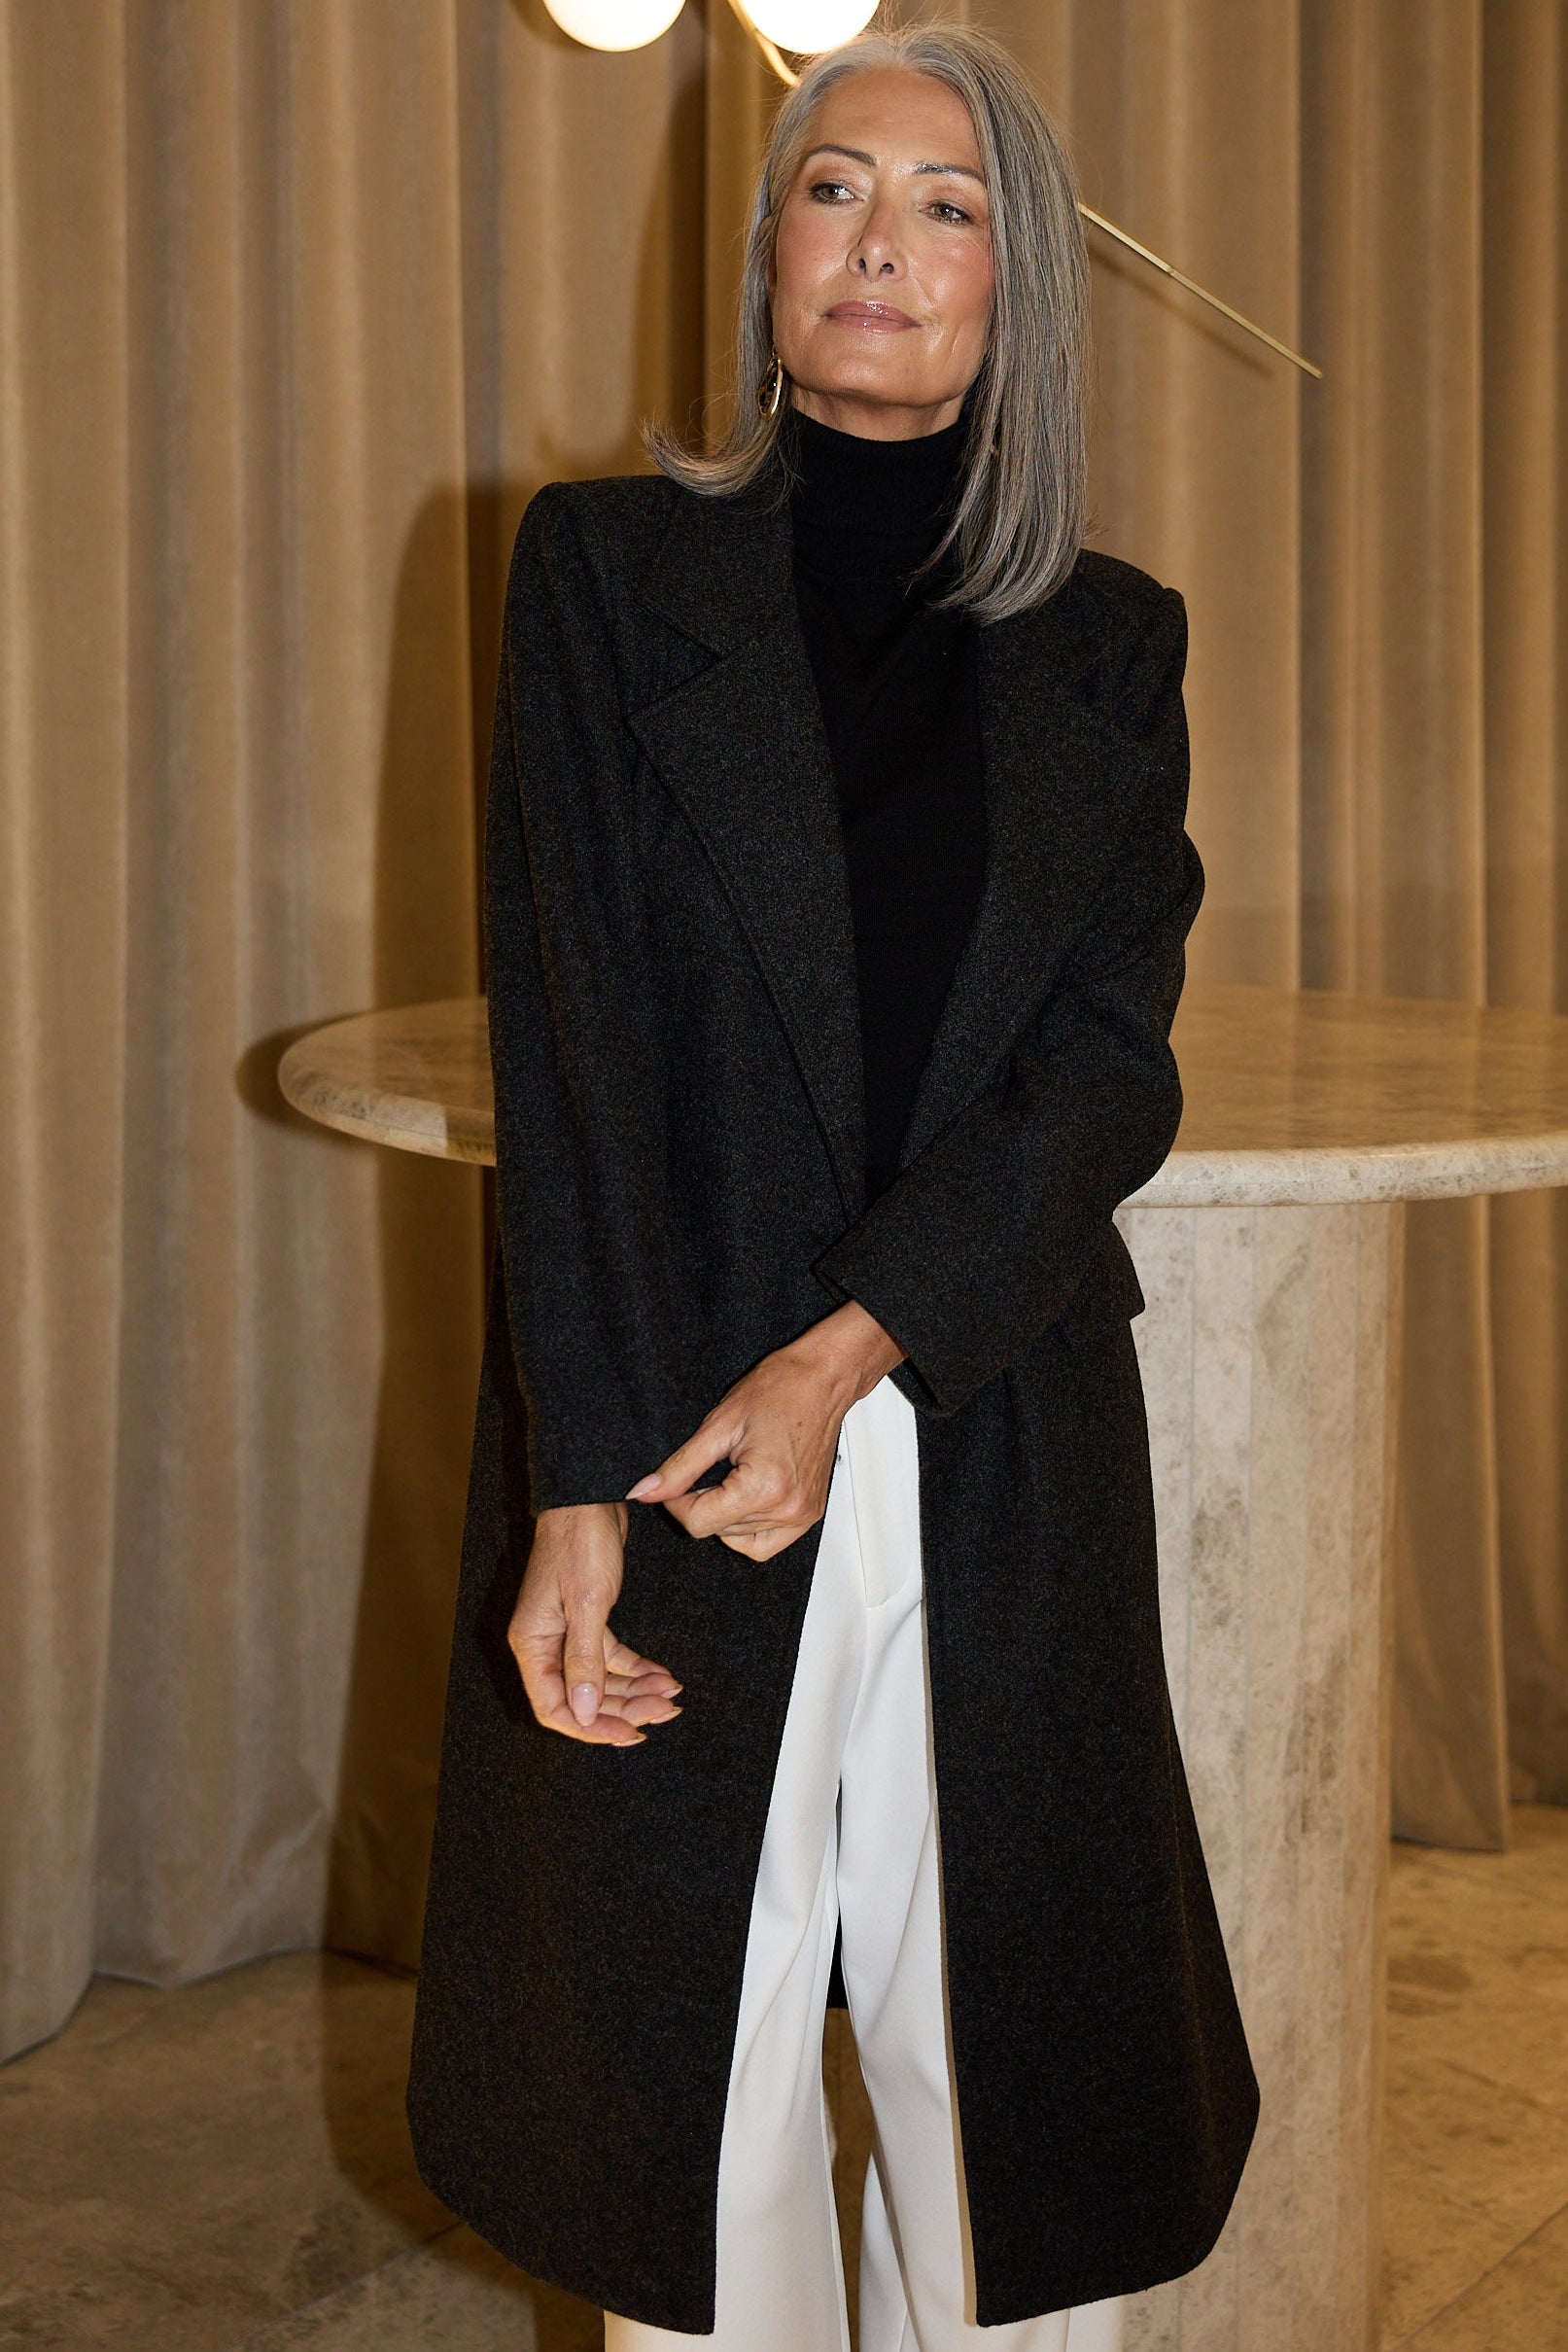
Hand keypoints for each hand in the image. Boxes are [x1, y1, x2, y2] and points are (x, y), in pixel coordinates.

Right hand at [508, 1499, 683, 1745]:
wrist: (591, 1496)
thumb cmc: (580, 1541)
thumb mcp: (587, 1603)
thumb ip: (584, 1660)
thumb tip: (583, 1713)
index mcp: (533, 1643)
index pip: (555, 1707)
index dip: (591, 1728)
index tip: (629, 1735)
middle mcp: (545, 1642)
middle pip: (582, 1697)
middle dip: (623, 1709)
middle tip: (664, 1712)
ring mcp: (566, 1631)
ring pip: (600, 1678)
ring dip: (634, 1690)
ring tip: (672, 1695)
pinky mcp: (588, 1617)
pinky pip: (610, 1655)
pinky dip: (635, 1667)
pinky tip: (661, 1674)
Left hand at [623, 1302, 904, 1558]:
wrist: (823, 1379)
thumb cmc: (779, 1390)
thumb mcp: (718, 1425)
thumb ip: (680, 1467)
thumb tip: (644, 1492)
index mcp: (763, 1487)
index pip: (698, 1522)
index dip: (675, 1502)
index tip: (675, 1481)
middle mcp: (787, 1509)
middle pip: (717, 1531)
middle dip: (701, 1504)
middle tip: (710, 1466)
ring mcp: (802, 1516)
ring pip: (738, 1540)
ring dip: (724, 1515)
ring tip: (732, 1475)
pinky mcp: (809, 1515)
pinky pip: (766, 1543)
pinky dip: (747, 1529)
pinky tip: (745, 1497)